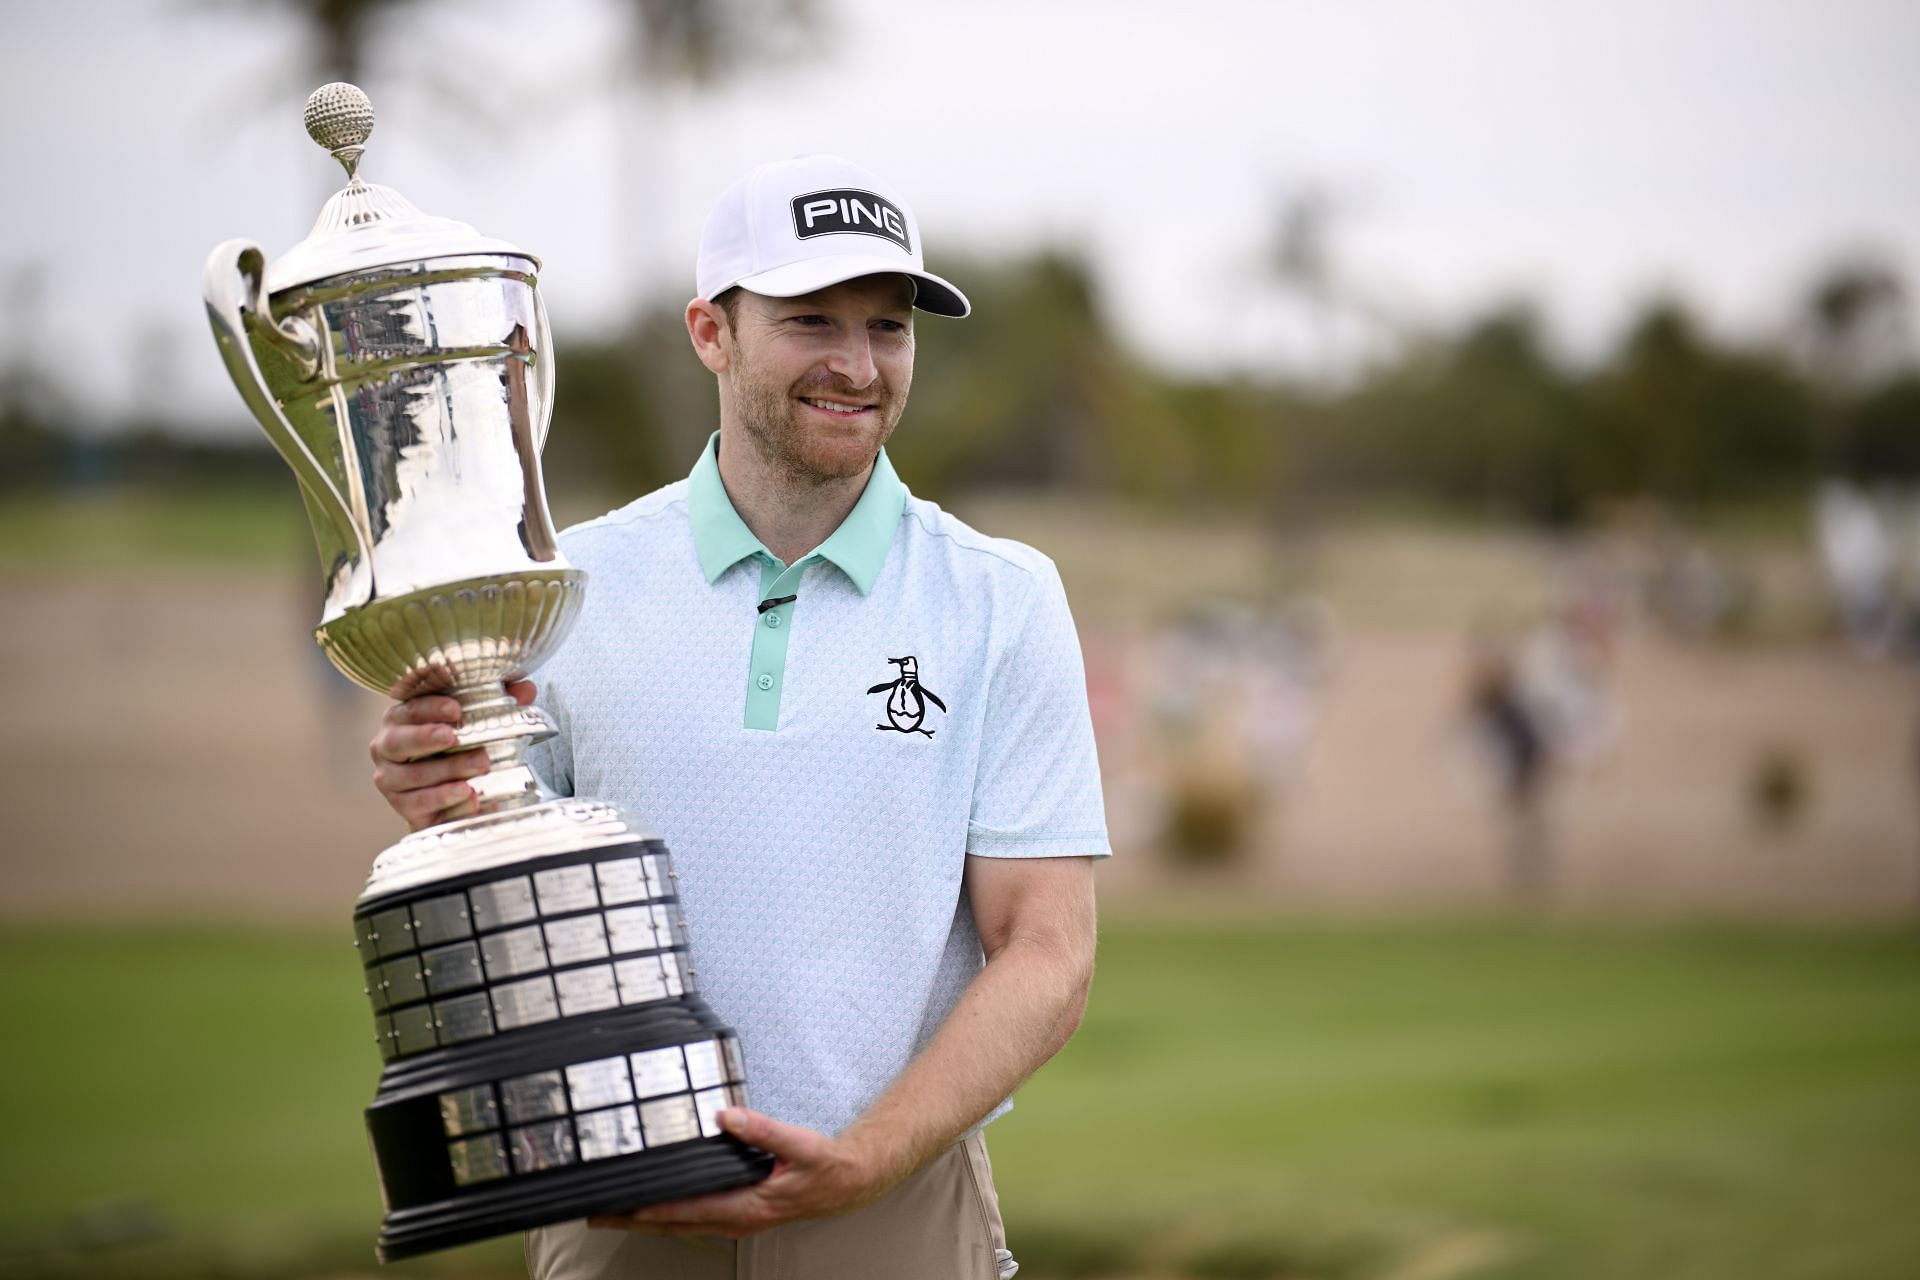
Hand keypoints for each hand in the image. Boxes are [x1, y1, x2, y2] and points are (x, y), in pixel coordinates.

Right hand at [368, 680, 536, 830]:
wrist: (446, 796)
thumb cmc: (456, 748)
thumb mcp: (476, 722)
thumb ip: (498, 701)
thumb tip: (525, 688)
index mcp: (401, 719)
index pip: (409, 709)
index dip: (430, 708)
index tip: (456, 709)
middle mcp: (387, 748)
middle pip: (398, 742)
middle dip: (425, 738)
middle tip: (453, 736)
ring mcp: (390, 780)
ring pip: (412, 776)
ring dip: (446, 771)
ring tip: (479, 765)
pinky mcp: (402, 807)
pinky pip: (420, 804)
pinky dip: (446, 799)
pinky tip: (469, 794)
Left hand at [586, 1109, 889, 1238]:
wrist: (846, 1183)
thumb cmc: (823, 1166)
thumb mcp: (798, 1144)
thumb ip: (762, 1130)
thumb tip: (725, 1116)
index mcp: (747, 1206)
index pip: (689, 1210)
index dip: (653, 1208)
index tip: (622, 1205)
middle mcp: (736, 1219)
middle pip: (675, 1224)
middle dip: (635, 1220)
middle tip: (598, 1214)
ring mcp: (735, 1221)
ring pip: (681, 1226)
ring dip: (646, 1220)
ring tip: (613, 1213)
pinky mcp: (737, 1214)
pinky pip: (693, 1219)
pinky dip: (667, 1215)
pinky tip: (654, 1205)